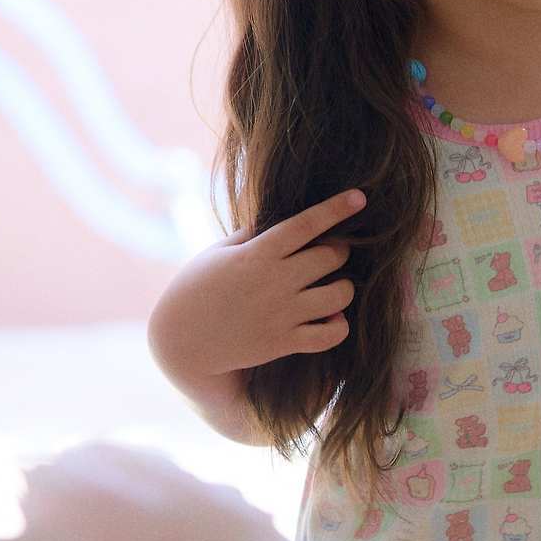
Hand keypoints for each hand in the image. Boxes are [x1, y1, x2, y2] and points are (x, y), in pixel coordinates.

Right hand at [147, 185, 365, 386]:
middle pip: (331, 257)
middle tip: (333, 253)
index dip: (336, 209)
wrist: (181, 341)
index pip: (305, 224)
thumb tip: (275, 219)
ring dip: (344, 288)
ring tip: (335, 287)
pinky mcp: (283, 342)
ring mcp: (281, 314)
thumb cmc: (195, 289)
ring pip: (339, 295)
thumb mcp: (216, 253)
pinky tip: (331, 319)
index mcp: (257, 253)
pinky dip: (338, 326)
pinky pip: (330, 335)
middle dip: (340, 251)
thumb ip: (249, 236)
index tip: (359, 198)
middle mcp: (274, 281)